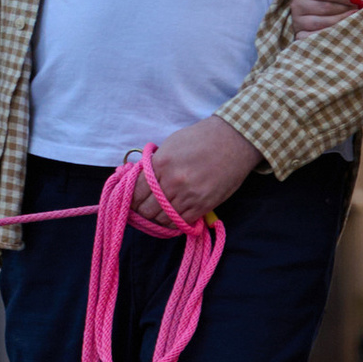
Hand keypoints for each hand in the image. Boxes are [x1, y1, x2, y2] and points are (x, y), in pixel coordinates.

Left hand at [140, 117, 260, 225]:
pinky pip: (181, 223)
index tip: (131, 200)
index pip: (134, 192)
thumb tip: (138, 178)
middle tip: (143, 208)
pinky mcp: (203, 206)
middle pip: (146, 210)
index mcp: (160, 164)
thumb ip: (153, 164)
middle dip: (141, 211)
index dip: (129, 199)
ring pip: (162, 220)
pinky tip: (172, 216)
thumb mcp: (170, 145)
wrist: (233, 141)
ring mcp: (188, 196)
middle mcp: (172, 182)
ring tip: (158, 213)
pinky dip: (173, 222)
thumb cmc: (200, 138)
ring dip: (157, 218)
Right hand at [290, 0, 362, 34]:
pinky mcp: (301, 35)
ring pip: (321, 24)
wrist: (323, 2)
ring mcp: (298, 21)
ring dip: (342, 21)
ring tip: (355, 18)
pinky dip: (331, 35)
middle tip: (359, 9)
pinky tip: (343, 31)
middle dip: (344, 9)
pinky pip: (315, 38)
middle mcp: (297, 4)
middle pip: (324, 8)